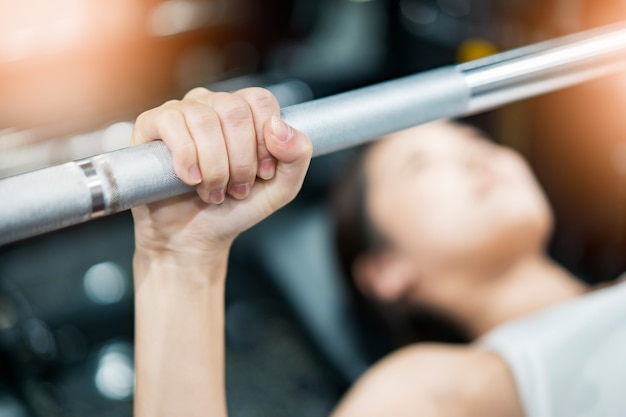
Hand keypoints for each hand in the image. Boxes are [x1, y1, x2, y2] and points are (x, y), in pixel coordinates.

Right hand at [130, 87, 311, 260]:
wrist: (193, 238)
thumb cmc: (234, 209)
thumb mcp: (281, 188)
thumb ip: (297, 156)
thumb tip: (279, 126)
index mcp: (243, 113)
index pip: (260, 100)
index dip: (265, 139)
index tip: (263, 172)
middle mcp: (211, 105)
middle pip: (234, 110)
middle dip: (240, 160)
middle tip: (237, 188)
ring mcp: (180, 113)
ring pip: (204, 119)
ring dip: (215, 166)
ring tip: (213, 190)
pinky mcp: (150, 125)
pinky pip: (172, 124)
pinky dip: (187, 158)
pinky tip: (190, 180)